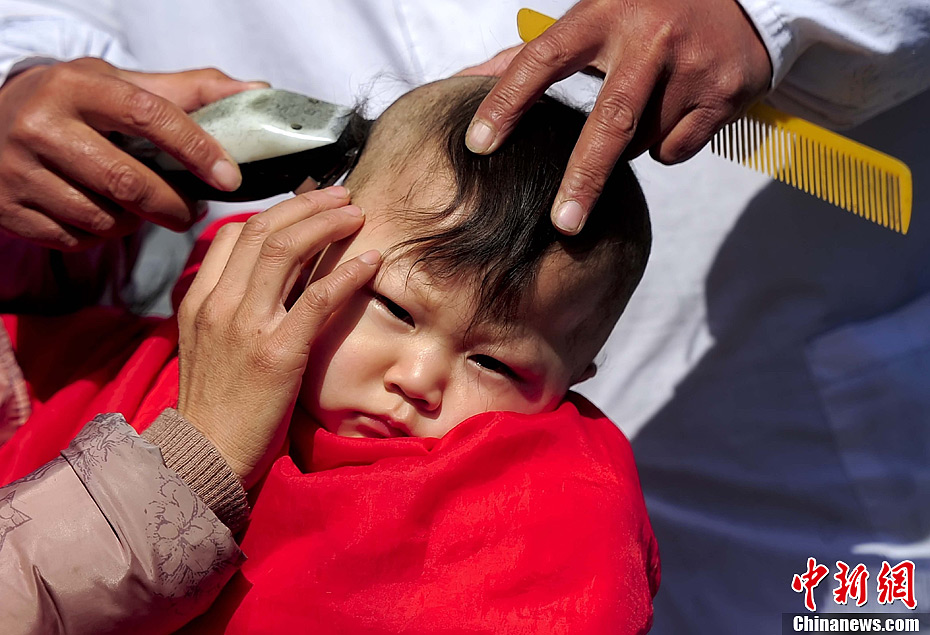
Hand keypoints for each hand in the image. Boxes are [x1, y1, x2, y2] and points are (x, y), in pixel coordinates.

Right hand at [0, 57, 263, 249]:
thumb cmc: (76, 107)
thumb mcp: (121, 86)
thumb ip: (190, 90)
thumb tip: (258, 92)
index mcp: (76, 86)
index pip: (149, 116)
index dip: (196, 149)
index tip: (229, 178)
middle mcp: (40, 125)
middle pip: (129, 183)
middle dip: (174, 205)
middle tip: (193, 211)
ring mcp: (18, 170)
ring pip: (104, 218)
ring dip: (138, 223)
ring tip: (145, 209)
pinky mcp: (8, 209)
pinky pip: (75, 239)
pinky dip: (101, 236)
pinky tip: (106, 217)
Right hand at [176, 186, 379, 488]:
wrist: (205, 456)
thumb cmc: (216, 406)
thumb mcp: (208, 346)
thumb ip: (230, 308)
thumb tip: (270, 281)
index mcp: (199, 300)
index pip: (233, 235)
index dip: (276, 211)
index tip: (308, 206)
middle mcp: (219, 304)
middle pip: (263, 230)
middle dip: (307, 206)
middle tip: (341, 196)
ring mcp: (247, 326)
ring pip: (286, 250)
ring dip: (327, 224)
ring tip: (357, 214)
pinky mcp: (278, 352)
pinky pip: (318, 297)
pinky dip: (347, 272)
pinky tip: (371, 261)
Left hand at [464, 0, 771, 233]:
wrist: (744, 0)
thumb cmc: (643, 14)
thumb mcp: (591, 19)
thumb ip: (530, 53)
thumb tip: (464, 79)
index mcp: (603, 14)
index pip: (542, 60)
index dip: (508, 103)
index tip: (479, 144)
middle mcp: (648, 38)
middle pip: (610, 122)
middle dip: (584, 178)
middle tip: (562, 224)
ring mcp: (690, 67)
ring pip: (640, 142)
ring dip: (626, 147)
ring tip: (641, 107)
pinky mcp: (722, 95)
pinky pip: (675, 150)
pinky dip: (664, 147)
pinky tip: (675, 111)